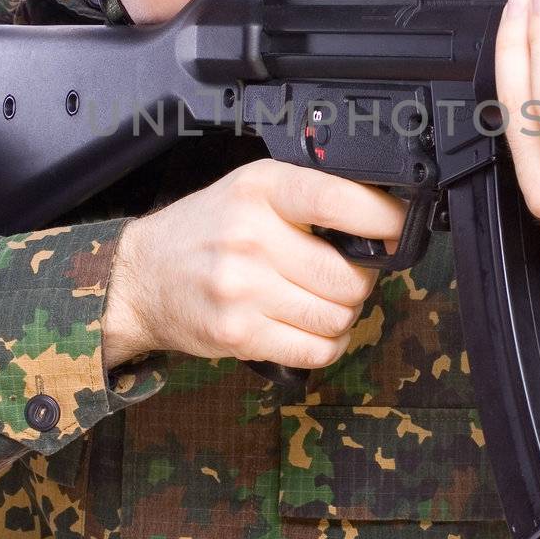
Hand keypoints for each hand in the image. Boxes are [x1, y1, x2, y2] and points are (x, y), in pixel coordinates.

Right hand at [101, 159, 406, 369]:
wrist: (141, 276)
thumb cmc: (206, 230)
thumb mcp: (252, 189)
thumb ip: (310, 196)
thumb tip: (383, 222)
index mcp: (262, 188)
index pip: (341, 200)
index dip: (386, 220)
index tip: (398, 230)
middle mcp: (252, 236)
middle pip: (349, 275)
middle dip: (360, 281)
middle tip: (344, 276)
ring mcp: (243, 288)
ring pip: (337, 317)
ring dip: (342, 315)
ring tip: (321, 302)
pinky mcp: (238, 333)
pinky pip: (315, 350)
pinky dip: (326, 345)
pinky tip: (312, 330)